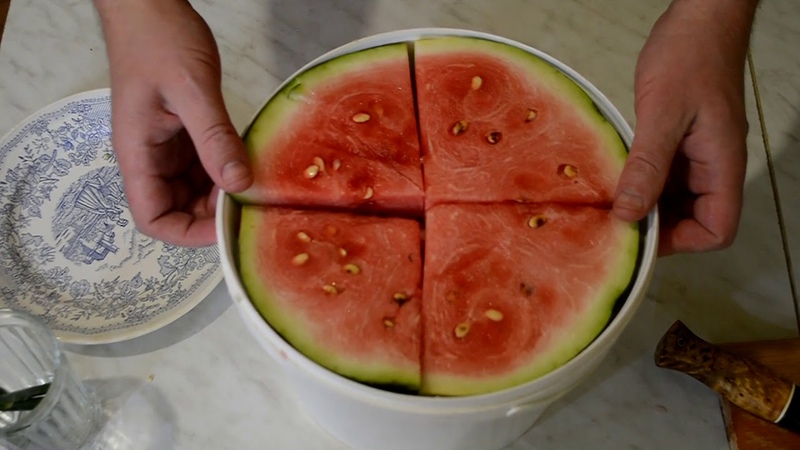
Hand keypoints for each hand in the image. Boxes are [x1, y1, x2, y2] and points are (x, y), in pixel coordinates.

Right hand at [94, 0, 252, 246]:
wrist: (149, 4)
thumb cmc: (157, 39)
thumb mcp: (191, 89)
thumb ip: (213, 138)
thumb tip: (237, 184)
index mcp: (139, 154)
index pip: (153, 218)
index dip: (187, 233)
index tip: (226, 227)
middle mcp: (152, 156)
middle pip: (179, 210)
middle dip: (214, 214)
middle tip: (254, 204)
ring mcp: (170, 145)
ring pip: (197, 190)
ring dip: (226, 192)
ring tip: (258, 183)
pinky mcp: (187, 132)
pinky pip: (208, 164)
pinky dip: (230, 168)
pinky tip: (253, 162)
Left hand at [612, 0, 758, 255]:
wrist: (698, 17)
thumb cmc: (689, 56)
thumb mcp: (662, 114)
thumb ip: (648, 166)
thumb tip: (629, 214)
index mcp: (721, 164)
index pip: (717, 228)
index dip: (682, 241)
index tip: (639, 235)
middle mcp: (713, 165)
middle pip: (693, 219)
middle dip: (656, 225)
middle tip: (612, 222)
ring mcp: (696, 154)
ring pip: (674, 198)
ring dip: (643, 203)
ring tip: (606, 204)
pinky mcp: (679, 141)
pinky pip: (662, 174)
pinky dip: (639, 181)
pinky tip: (613, 178)